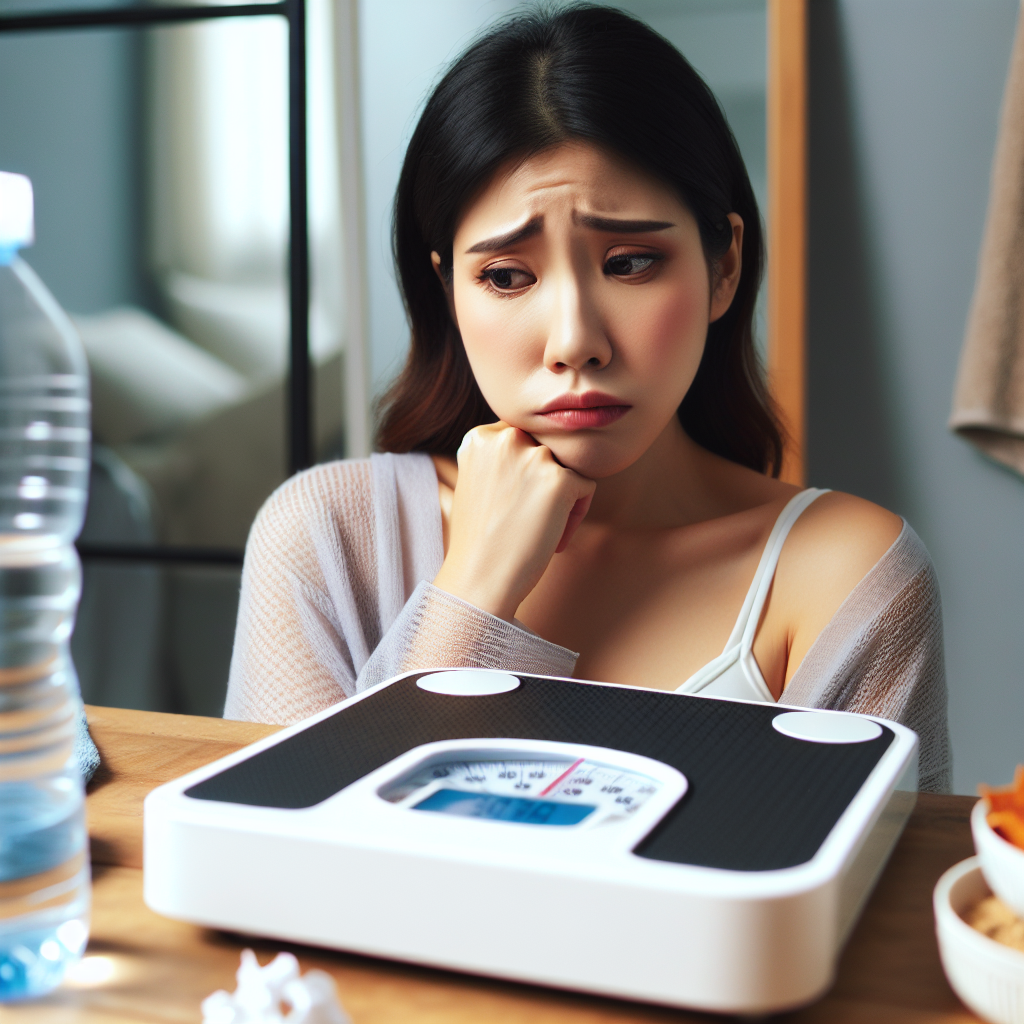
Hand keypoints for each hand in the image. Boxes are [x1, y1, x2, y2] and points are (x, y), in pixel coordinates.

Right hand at [433, 422, 595, 620]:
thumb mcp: (477, 483)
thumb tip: (539, 451)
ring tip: (540, 531)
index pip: (522, 438)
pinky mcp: (560, 480)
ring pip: (567, 468)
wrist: (478, 579)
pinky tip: (553, 541)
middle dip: (545, 481)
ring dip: (562, 498)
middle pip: (547, 450)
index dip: (524, 472)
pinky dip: (576, 515)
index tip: (514, 504)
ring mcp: (534, 457)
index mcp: (481, 438)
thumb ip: (501, 459)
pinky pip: (585, 488)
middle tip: (529, 519)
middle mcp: (506, 438)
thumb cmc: (480, 539)